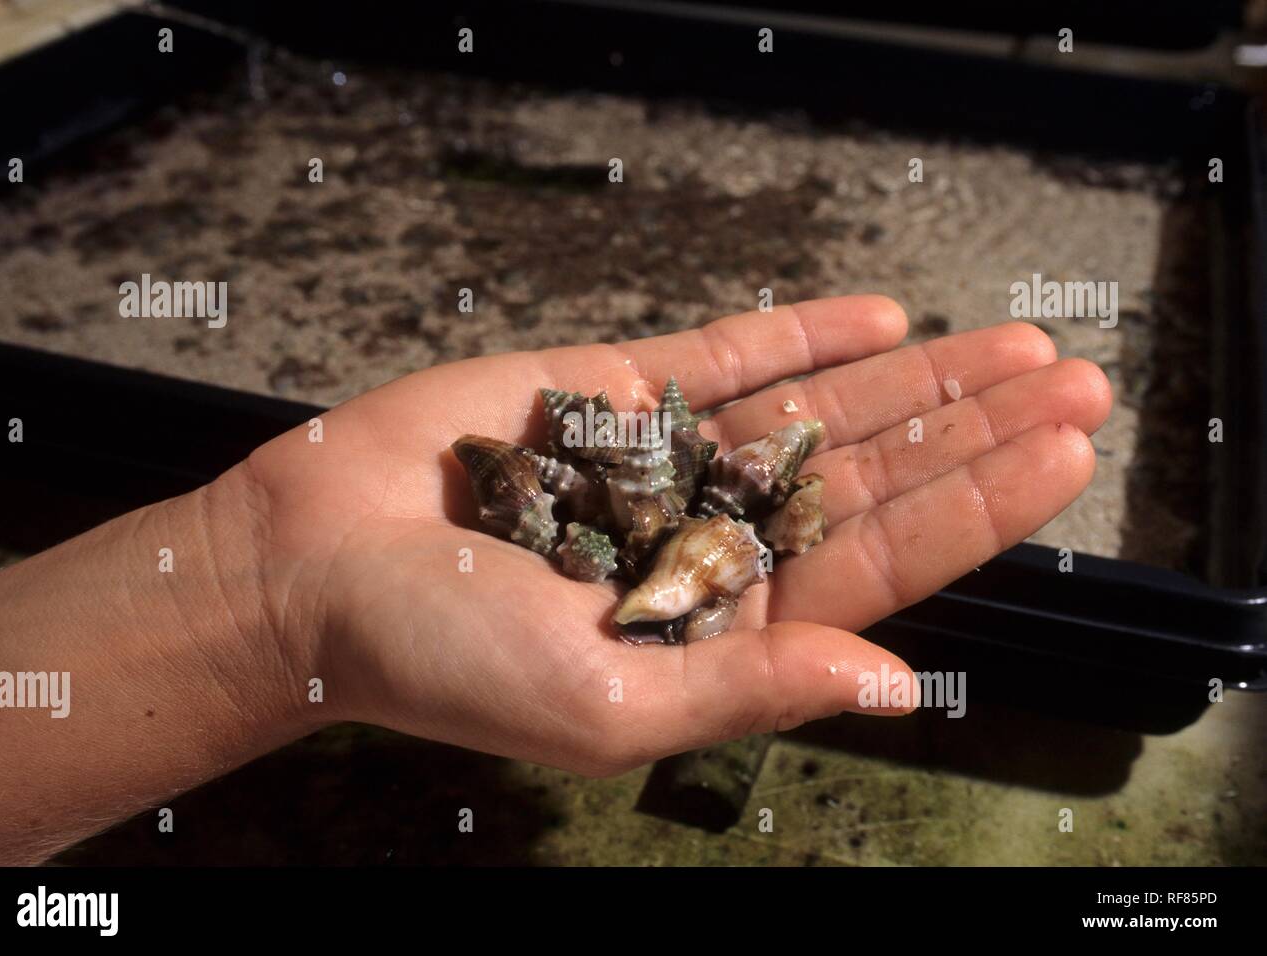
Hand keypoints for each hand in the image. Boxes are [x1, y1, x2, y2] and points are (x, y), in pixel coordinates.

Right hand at [242, 295, 1110, 774]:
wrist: (313, 567)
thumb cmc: (441, 658)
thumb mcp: (608, 703)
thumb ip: (753, 687)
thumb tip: (892, 685)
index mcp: (720, 623)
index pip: (879, 561)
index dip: (977, 509)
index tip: (1062, 455)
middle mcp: (709, 536)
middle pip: (871, 476)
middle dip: (972, 430)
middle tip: (1071, 381)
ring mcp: (668, 457)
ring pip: (817, 410)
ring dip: (913, 378)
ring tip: (1006, 345)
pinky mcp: (614, 394)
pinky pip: (723, 356)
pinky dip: (800, 334)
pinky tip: (876, 320)